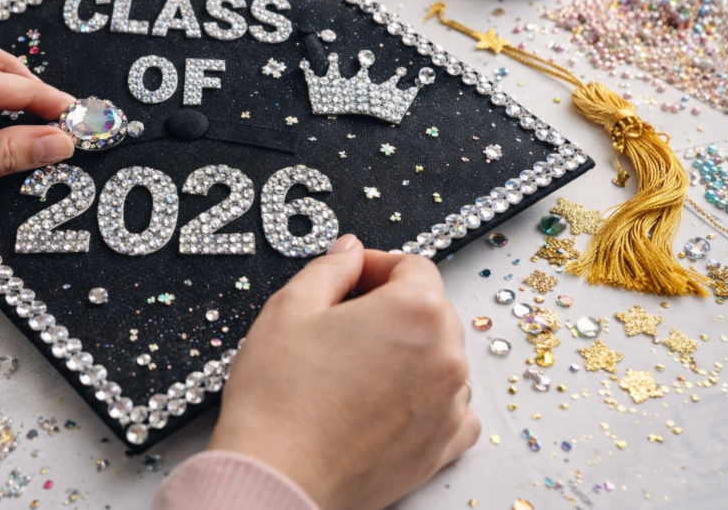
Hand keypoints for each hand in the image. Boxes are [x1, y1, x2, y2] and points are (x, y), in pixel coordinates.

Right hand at [208, 235, 479, 509]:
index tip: (348, 277)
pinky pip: (451, 409)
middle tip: (342, 320)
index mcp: (415, 312)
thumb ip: (330, 267)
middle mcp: (445, 356)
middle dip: (391, 306)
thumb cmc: (278, 396)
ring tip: (356, 366)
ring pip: (440, 357)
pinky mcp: (442, 448)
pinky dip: (427, 398)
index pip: (412, 267)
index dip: (375, 265)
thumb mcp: (290, 307)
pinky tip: (386, 400)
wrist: (276, 476)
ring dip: (409, 351)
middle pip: (431, 310)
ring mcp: (449, 406)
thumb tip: (350, 251)